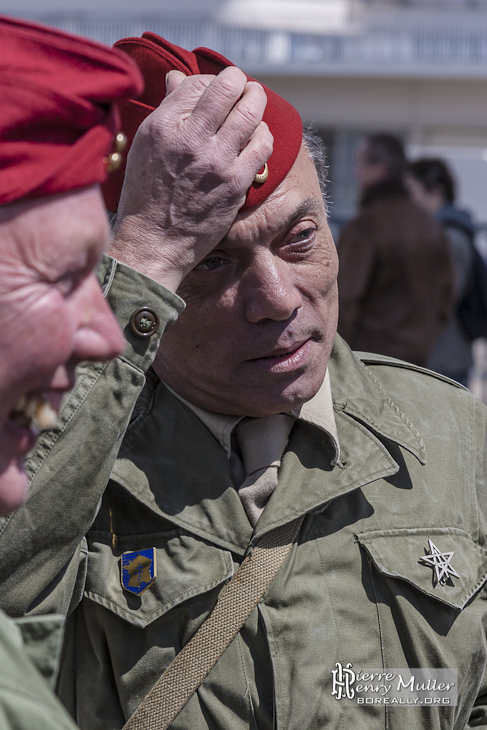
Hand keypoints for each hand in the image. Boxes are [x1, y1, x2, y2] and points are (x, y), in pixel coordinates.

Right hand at [109, 66, 272, 291]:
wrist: (154, 242)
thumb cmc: (146, 195)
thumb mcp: (145, 145)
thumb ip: (166, 110)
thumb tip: (178, 77)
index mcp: (163, 125)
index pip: (197, 83)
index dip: (211, 81)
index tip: (215, 90)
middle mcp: (191, 138)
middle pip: (229, 89)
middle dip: (240, 82)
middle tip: (244, 87)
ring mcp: (217, 161)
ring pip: (251, 112)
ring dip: (257, 102)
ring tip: (255, 103)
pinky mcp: (235, 182)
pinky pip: (262, 145)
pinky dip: (264, 135)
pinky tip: (258, 137)